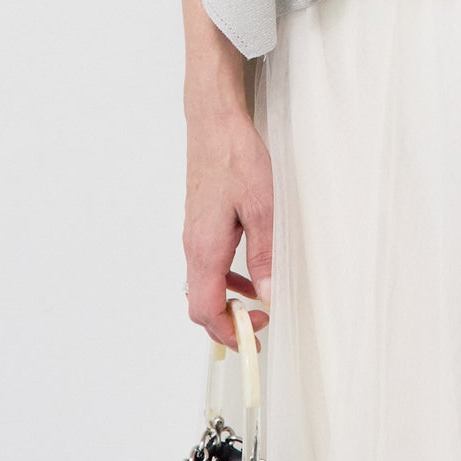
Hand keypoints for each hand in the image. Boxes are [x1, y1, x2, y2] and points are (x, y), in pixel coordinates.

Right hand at [183, 108, 272, 351]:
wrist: (214, 123)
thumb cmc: (236, 158)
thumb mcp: (262, 208)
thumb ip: (264, 254)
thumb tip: (267, 294)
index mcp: (205, 248)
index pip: (205, 310)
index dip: (228, 331)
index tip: (254, 337)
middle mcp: (193, 246)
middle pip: (200, 304)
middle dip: (227, 323)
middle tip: (259, 327)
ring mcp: (194, 235)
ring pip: (204, 284)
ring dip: (228, 301)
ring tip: (259, 305)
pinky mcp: (200, 224)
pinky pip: (209, 264)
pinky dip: (227, 279)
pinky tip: (250, 272)